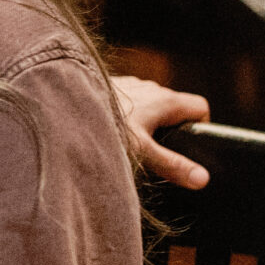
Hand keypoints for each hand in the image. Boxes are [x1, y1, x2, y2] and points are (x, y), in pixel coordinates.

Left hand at [111, 75, 211, 189]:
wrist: (62, 103)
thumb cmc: (103, 125)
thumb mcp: (142, 151)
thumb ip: (173, 165)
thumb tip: (202, 179)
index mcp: (165, 99)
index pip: (200, 107)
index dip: (200, 128)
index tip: (188, 149)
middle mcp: (150, 88)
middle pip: (175, 108)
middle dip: (172, 131)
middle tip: (157, 155)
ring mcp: (130, 86)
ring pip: (150, 105)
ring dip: (148, 124)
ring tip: (132, 147)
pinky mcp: (110, 88)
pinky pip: (129, 103)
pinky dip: (127, 117)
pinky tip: (111, 132)